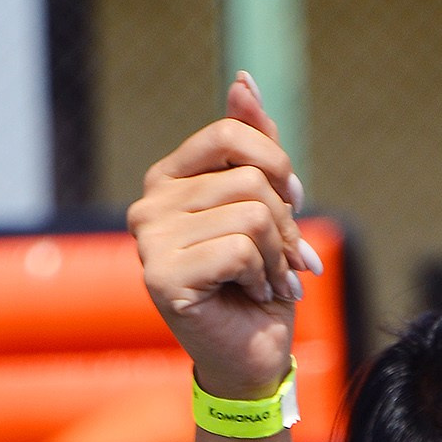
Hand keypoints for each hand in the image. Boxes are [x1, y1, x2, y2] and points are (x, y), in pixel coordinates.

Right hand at [127, 75, 319, 403]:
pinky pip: (240, 249)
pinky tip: (255, 297)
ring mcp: (149, 239)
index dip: (277, 169)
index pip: (232, 134)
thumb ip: (254, 147)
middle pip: (250, 178)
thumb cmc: (259, 286)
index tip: (291, 205)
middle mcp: (149, 202)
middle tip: (284, 262)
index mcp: (169, 178)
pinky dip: (264, 277)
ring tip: (270, 283)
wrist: (253, 360)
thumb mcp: (267, 208)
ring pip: (251, 213)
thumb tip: (244, 80)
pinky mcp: (162, 275)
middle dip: (286, 225)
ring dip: (279, 256)